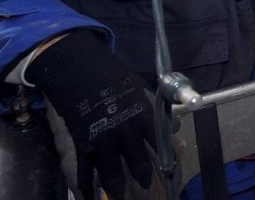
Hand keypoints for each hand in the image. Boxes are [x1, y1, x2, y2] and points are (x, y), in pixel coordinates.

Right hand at [27, 31, 157, 199]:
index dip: (167, 163)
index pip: (160, 145)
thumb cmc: (112, 78)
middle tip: (149, 196)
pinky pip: (85, 174)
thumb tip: (176, 129)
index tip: (171, 175)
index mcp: (142, 116)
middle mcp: (125, 131)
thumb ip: (158, 111)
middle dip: (146, 186)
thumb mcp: (141, 90)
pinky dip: (88, 191)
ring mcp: (102, 139)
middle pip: (139, 166)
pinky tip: (91, 199)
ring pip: (113, 175)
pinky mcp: (81, 144)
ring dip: (119, 193)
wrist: (78, 68)